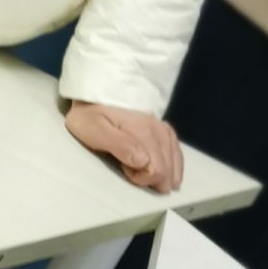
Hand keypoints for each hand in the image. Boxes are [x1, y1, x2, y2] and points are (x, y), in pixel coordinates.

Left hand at [65, 101, 183, 193]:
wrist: (96, 88)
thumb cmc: (91, 112)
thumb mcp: (94, 129)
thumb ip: (120, 146)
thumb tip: (143, 162)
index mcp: (144, 133)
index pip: (157, 171)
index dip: (139, 178)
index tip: (122, 167)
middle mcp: (160, 132)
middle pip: (168, 172)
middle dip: (150, 179)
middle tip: (129, 168)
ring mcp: (165, 131)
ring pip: (175, 166)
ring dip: (159, 174)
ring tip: (138, 166)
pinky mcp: (166, 130)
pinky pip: (176, 156)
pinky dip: (169, 167)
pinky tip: (157, 166)